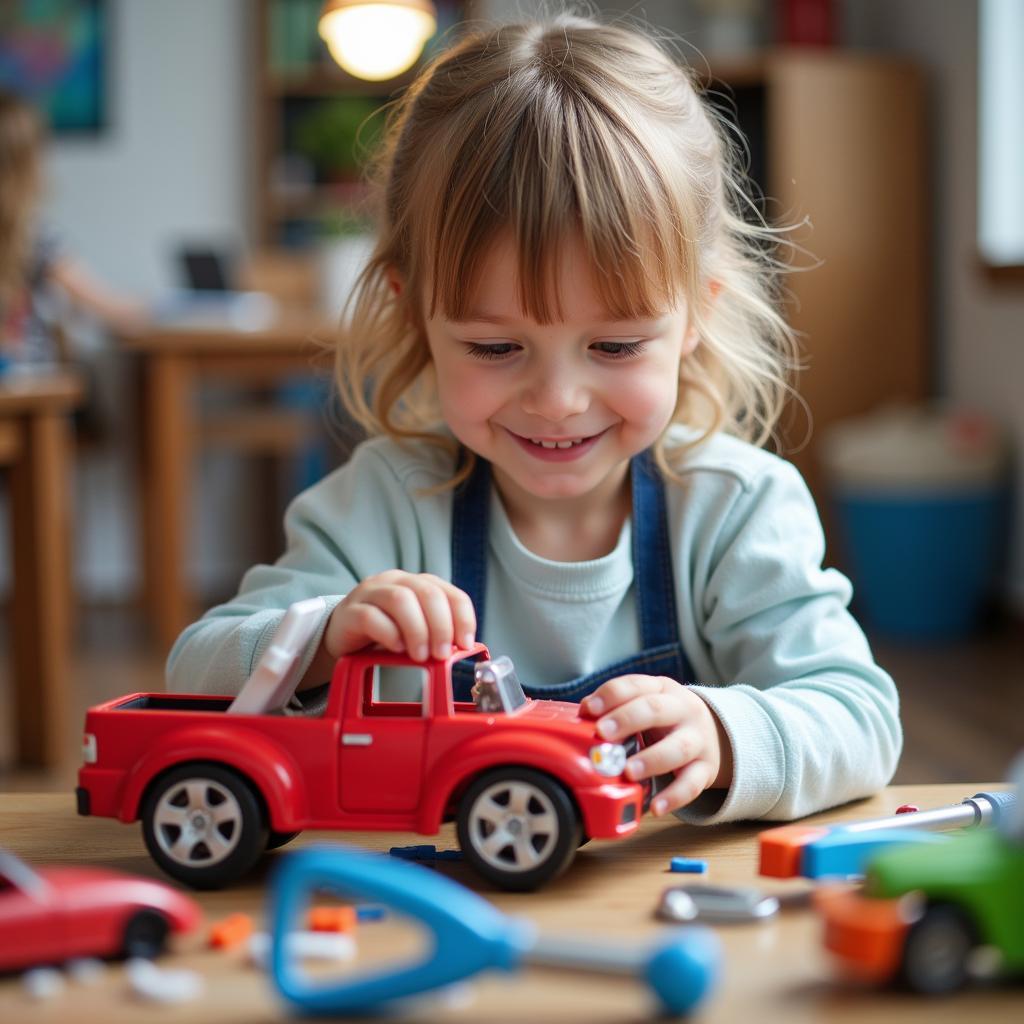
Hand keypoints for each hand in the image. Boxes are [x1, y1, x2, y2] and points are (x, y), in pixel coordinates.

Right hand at [324, 571, 475, 661]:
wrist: (342, 636)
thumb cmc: (385, 632)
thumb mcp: (415, 630)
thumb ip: (436, 634)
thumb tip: (462, 647)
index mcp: (418, 584)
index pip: (450, 593)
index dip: (463, 618)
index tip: (465, 644)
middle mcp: (396, 581)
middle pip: (427, 593)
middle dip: (441, 626)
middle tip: (442, 654)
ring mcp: (371, 593)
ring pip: (401, 600)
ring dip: (417, 630)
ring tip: (420, 656)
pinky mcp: (350, 611)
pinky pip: (371, 616)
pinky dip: (389, 634)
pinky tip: (396, 648)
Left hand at [581, 675, 732, 815]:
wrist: (716, 734)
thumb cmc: (668, 720)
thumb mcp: (646, 704)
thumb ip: (618, 707)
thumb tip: (585, 712)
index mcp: (662, 690)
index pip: (635, 685)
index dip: (611, 695)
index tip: (590, 709)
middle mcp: (682, 710)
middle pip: (655, 709)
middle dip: (626, 719)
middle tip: (603, 733)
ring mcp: (697, 740)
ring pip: (677, 747)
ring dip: (651, 759)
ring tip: (628, 771)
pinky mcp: (706, 769)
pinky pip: (692, 784)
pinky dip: (674, 797)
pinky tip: (656, 807)